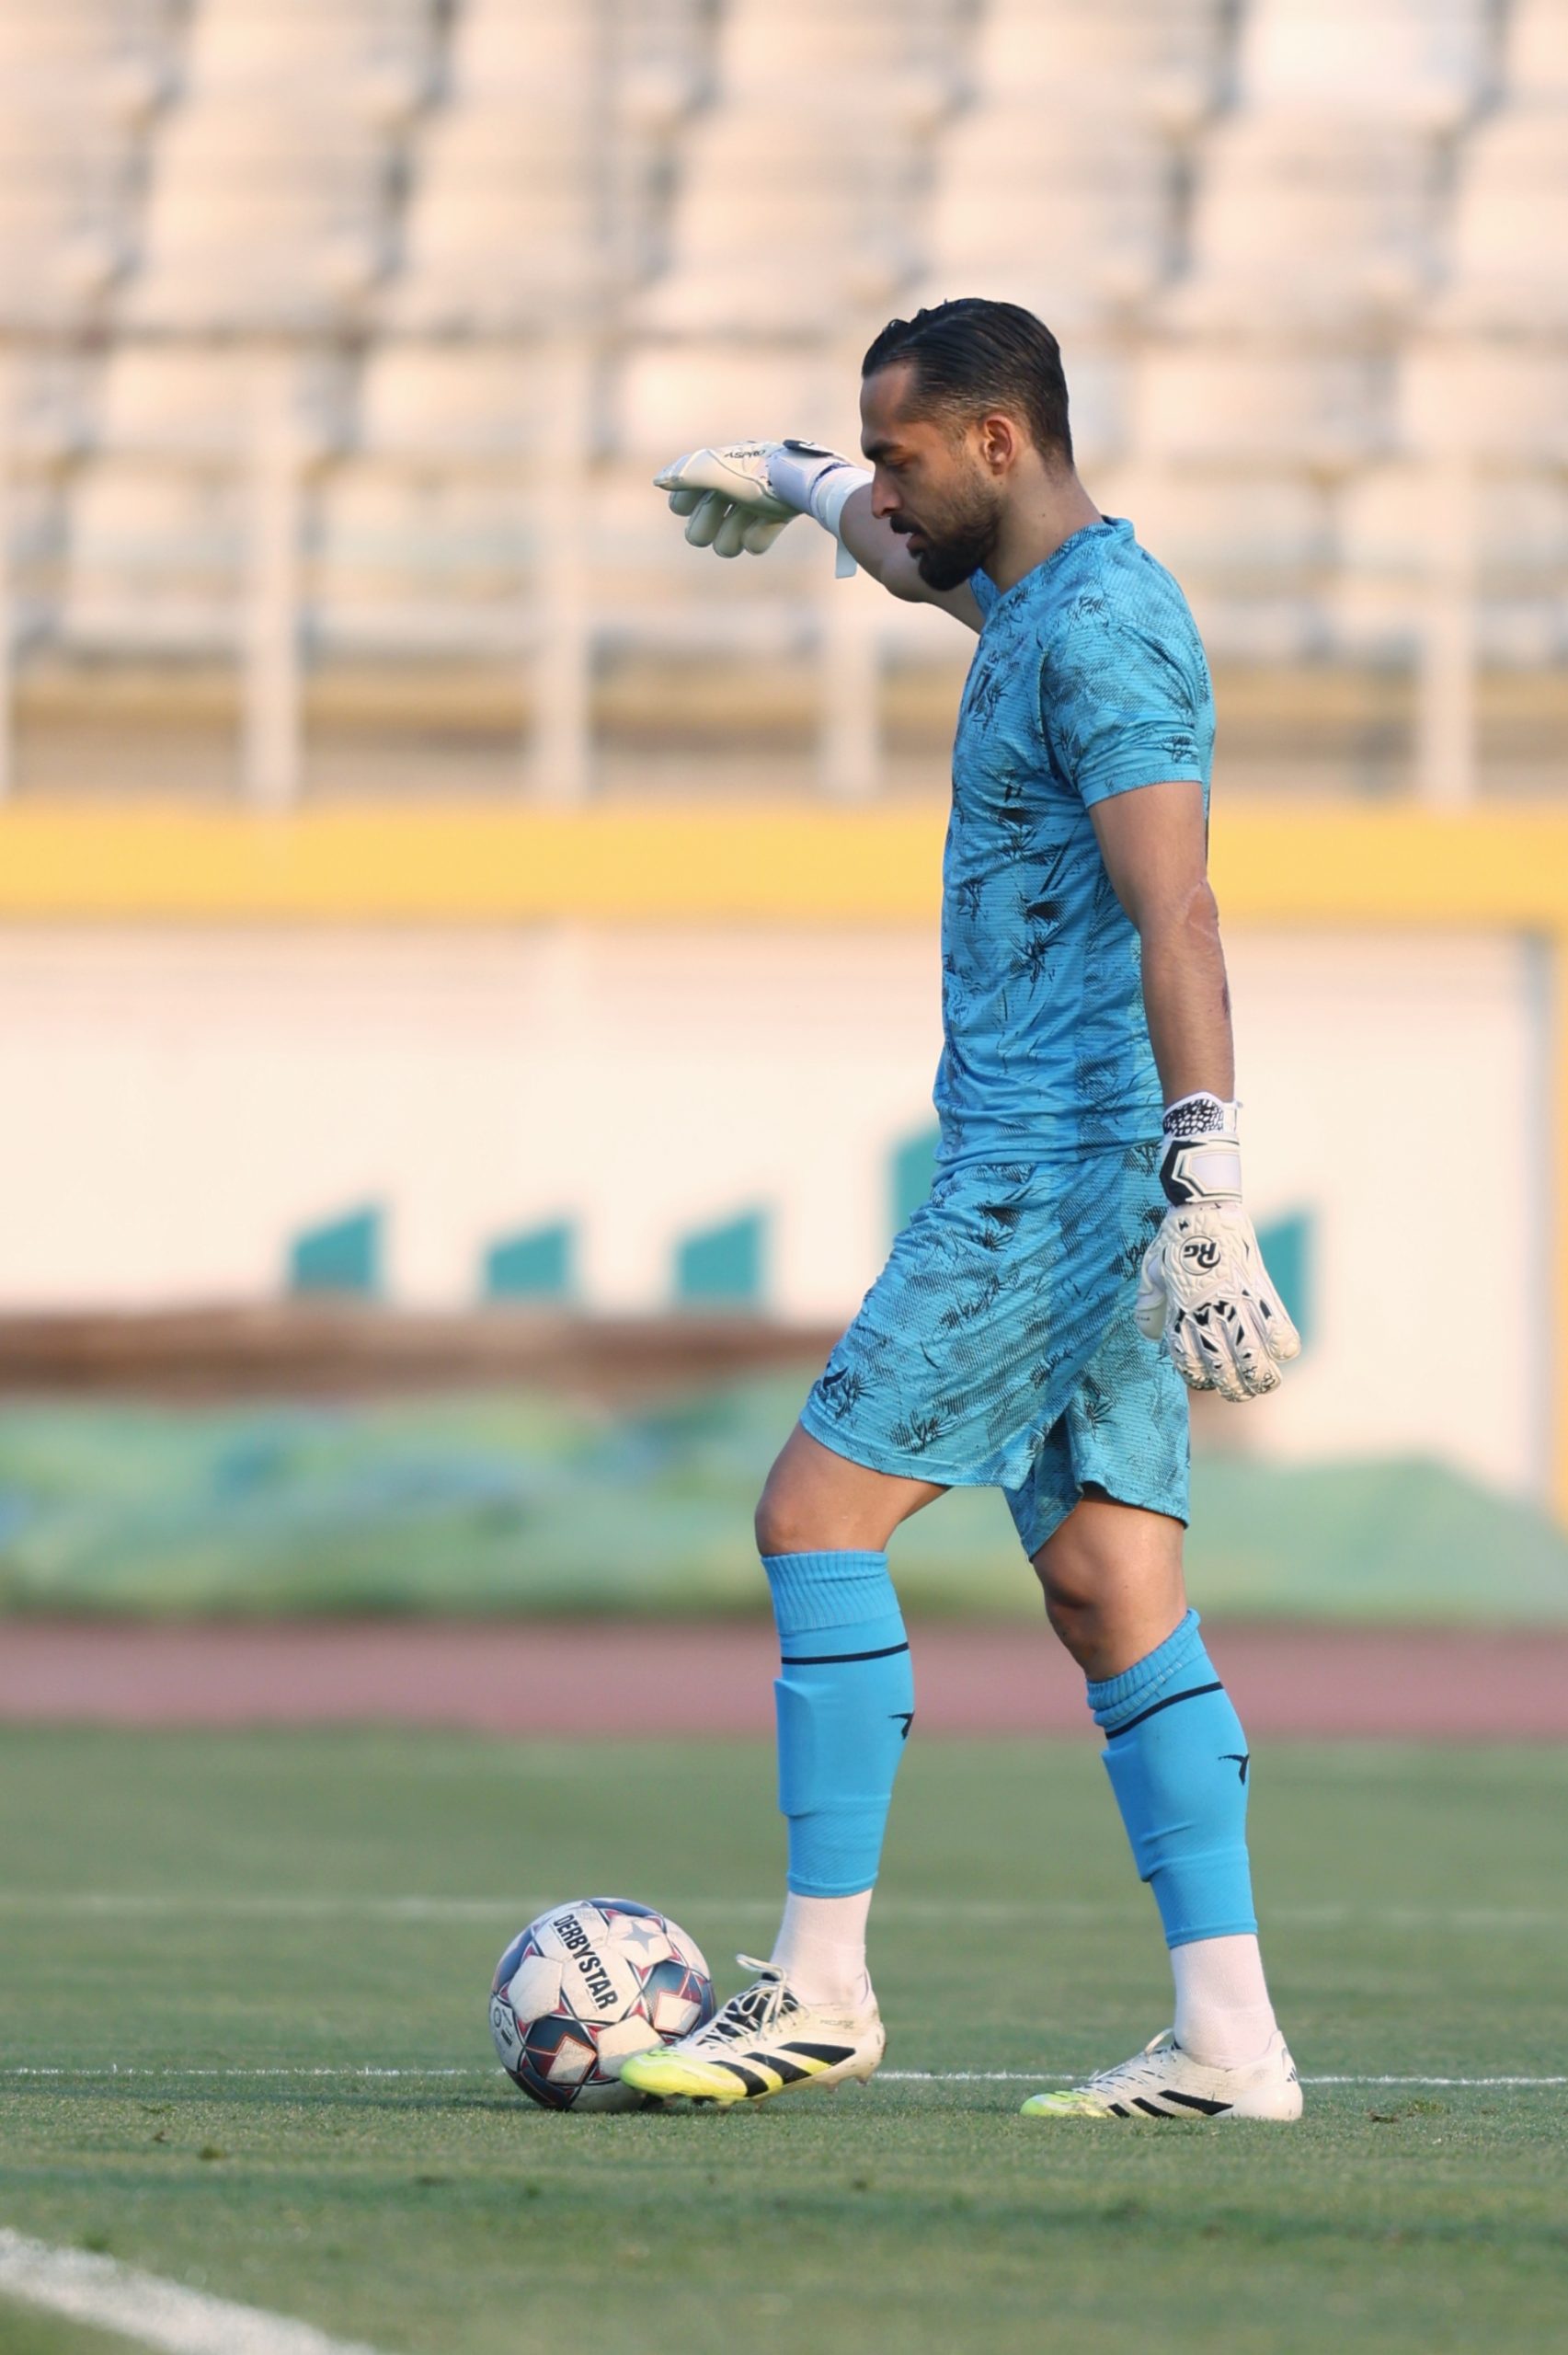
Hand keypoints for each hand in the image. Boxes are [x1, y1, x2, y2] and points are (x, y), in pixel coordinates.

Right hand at [654, 439, 865, 562]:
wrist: (808, 486)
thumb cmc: (760, 476)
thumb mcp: (719, 472)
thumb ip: (688, 475)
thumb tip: (658, 481)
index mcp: (716, 471)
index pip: (682, 498)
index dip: (683, 504)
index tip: (691, 503)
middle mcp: (732, 487)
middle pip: (701, 527)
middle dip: (707, 525)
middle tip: (719, 518)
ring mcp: (754, 505)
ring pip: (726, 540)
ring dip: (732, 537)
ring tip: (745, 527)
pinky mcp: (774, 519)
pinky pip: (754, 543)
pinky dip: (759, 538)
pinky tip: (768, 525)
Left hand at [1134, 1094, 1301, 1400]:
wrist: (1203, 1205)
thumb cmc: (1175, 1237)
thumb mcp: (1150, 1271)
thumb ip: (1150, 1305)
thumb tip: (1151, 1334)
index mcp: (1179, 1312)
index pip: (1190, 1362)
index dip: (1200, 1379)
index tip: (1208, 1379)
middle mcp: (1208, 1312)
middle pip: (1225, 1369)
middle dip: (1234, 1388)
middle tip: (1241, 1389)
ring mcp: (1235, 1302)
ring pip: (1253, 1357)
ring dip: (1262, 1377)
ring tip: (1265, 1382)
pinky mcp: (1259, 1288)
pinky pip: (1280, 1326)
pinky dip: (1285, 1344)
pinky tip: (1283, 1351)